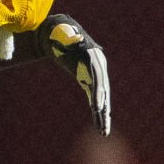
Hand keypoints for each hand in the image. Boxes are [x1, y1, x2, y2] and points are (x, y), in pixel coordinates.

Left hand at [41, 12, 110, 135]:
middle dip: (103, 109)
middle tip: (103, 127)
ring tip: (104, 132)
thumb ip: (69, 36)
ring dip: (102, 115)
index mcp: (94, 57)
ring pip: (101, 98)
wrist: (59, 32)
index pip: (98, 77)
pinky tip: (99, 124)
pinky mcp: (87, 80)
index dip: (98, 92)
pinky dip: (96, 111)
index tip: (96, 107)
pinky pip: (93, 98)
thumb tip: (75, 38)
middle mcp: (98, 67)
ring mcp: (94, 75)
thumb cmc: (59, 31)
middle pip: (103, 91)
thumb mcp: (63, 32)